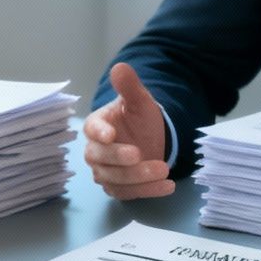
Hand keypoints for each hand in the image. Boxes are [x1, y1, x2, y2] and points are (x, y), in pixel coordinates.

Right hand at [83, 63, 174, 198]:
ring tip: (164, 171)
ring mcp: (105, 172)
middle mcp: (96, 151)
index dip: (99, 132)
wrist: (150, 139)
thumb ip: (129, 87)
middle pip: (100, 158)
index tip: (109, 134)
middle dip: (119, 158)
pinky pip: (128, 193)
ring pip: (114, 179)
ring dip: (138, 178)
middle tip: (139, 154)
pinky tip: (168, 186)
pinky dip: (148, 192)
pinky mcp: (118, 188)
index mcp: (97, 126)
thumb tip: (120, 67)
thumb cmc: (139, 118)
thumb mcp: (139, 101)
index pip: (92, 129)